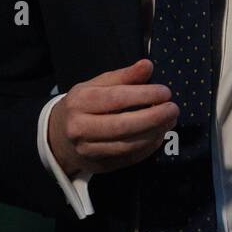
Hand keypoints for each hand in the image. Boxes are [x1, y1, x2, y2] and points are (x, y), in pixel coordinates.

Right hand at [47, 58, 178, 178]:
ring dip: (154, 134)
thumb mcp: (96, 85)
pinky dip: (147, 148)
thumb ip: (123, 76)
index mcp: (80, 102)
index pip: (115, 98)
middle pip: (122, 125)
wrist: (58, 137)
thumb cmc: (83, 106)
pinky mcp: (99, 166)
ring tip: (169, 121)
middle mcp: (80, 128)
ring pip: (127, 145)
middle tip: (173, 109)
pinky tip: (158, 136)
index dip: (143, 95)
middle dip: (153, 117)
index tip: (165, 92)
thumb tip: (147, 65)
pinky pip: (128, 159)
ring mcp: (88, 150)